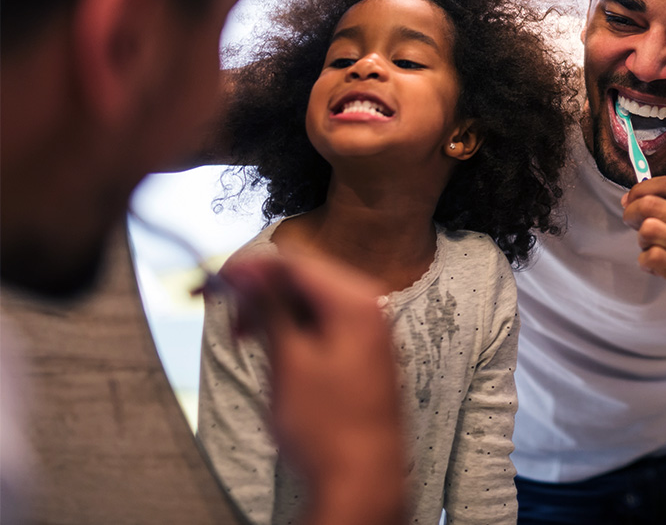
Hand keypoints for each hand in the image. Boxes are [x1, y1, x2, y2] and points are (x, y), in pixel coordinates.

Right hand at [218, 254, 407, 524]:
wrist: (363, 480)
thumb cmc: (328, 428)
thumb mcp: (288, 361)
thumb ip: (268, 307)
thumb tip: (246, 272)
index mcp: (357, 301)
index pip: (295, 263)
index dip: (250, 268)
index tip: (215, 280)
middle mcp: (371, 307)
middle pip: (304, 278)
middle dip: (261, 291)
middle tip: (225, 312)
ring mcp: (371, 329)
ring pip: (311, 300)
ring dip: (274, 310)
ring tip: (243, 336)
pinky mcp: (364, 351)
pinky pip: (324, 322)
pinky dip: (294, 328)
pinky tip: (271, 346)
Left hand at [621, 176, 665, 353]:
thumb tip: (642, 197)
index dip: (643, 188)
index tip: (632, 198)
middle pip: (652, 203)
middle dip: (632, 211)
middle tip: (631, 222)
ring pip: (649, 229)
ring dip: (641, 240)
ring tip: (650, 249)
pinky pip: (651, 257)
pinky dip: (645, 261)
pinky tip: (654, 268)